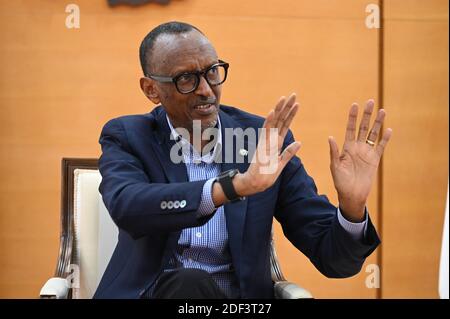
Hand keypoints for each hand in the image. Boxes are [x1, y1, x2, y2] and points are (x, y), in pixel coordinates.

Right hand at [235, 93, 300, 195]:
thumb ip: (289, 153)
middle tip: (293, 94)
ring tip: (285, 98)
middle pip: (280, 120)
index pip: (285, 125)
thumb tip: (299, 142)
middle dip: (287, 107)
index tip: (297, 103)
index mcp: (276, 143)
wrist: (255, 183)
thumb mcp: (281, 163)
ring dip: (279, 110)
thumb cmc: (266, 175)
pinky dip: (269, 121)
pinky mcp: (261, 146)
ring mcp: (266, 141)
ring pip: (274, 122)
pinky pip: (265, 131)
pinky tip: (273, 111)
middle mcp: (271, 139)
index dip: (291, 114)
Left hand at [328, 100, 391, 221]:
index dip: (352, 117)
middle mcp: (357, 147)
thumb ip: (334, 152)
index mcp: (346, 147)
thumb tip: (330, 137)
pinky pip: (381, 147)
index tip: (355, 105)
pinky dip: (385, 138)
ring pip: (373, 134)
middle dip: (367, 115)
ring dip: (378, 123)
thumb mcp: (335, 166)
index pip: (350, 128)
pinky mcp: (375, 160)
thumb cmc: (340, 181)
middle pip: (363, 127)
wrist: (351, 194)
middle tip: (370, 101)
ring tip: (382, 110)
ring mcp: (367, 152)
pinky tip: (388, 129)